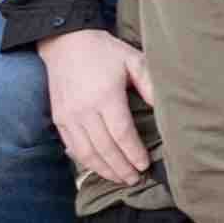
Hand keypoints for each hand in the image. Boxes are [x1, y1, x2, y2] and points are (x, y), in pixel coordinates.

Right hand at [42, 27, 157, 189]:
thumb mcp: (132, 59)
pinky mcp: (58, 120)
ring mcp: (68, 117)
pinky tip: (100, 168)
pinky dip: (87, 162)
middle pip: (104, 148)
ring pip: (87, 153)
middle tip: (136, 179)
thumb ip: (149, 84)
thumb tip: (165, 108)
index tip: (145, 165)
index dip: (133, 152)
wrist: (65, 43)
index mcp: (105, 96)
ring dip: (104, 170)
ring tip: (121, 179)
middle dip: (121, 168)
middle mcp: (84, 111)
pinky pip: (73, 148)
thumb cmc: (104, 51)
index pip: (121, 133)